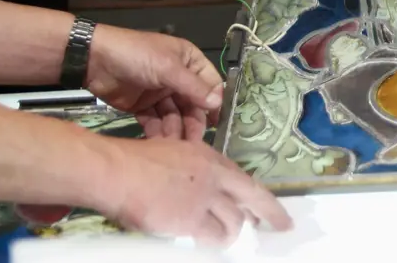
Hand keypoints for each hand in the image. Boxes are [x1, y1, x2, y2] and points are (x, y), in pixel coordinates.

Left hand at [85, 25, 224, 140]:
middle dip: (193, 122)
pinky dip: (158, 132)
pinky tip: (158, 146)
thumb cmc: (136, 56)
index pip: (210, 84)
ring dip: (175, 130)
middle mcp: (178, 78)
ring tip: (174, 148)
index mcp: (189, 61)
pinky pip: (156, 121)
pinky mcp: (143, 107)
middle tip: (194, 143)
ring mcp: (160, 93)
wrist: (94, 60)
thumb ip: (193, 87)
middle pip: (192, 104)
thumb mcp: (168, 68)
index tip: (217, 124)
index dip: (214, 103)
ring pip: (174, 115)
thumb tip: (217, 104)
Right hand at [99, 136, 289, 246]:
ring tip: (225, 239)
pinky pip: (212, 236)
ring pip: (233, 222)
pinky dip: (212, 241)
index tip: (278, 214)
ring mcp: (204, 197)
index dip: (265, 200)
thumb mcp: (175, 153)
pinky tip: (207, 242)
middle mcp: (213, 176)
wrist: (117, 171)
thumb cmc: (136, 161)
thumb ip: (195, 173)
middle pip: (252, 199)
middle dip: (270, 215)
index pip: (246, 182)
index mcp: (210, 158)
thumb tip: (204, 192)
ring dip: (231, 233)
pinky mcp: (191, 218)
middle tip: (278, 227)